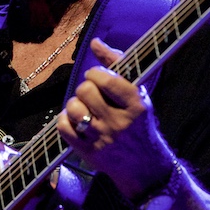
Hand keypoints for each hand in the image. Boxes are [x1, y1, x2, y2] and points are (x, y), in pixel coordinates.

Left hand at [57, 38, 175, 198]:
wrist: (145, 168)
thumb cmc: (140, 123)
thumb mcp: (139, 94)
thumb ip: (117, 65)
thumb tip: (95, 42)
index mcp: (136, 105)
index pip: (107, 80)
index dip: (95, 73)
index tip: (97, 76)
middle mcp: (120, 122)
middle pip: (86, 91)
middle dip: (85, 87)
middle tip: (92, 94)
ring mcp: (103, 139)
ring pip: (74, 108)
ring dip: (75, 104)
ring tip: (84, 107)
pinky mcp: (88, 153)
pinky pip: (64, 127)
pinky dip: (66, 120)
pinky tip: (76, 121)